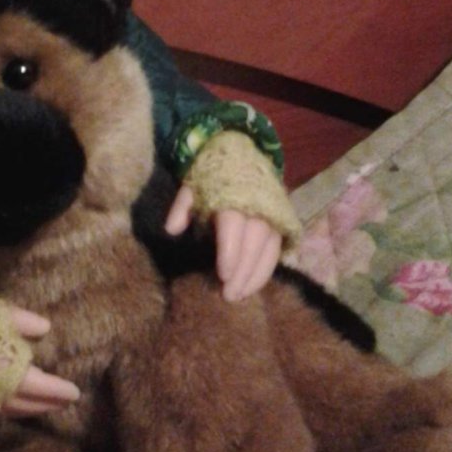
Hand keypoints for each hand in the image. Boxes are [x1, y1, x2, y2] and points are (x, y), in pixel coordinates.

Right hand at [0, 306, 80, 416]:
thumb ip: (20, 320)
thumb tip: (45, 328)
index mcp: (3, 370)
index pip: (37, 385)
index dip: (56, 390)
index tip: (75, 393)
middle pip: (24, 402)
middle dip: (46, 403)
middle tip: (66, 403)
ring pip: (9, 409)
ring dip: (30, 409)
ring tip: (46, 406)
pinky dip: (10, 409)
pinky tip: (15, 404)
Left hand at [165, 185, 281, 301]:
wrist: (242, 155)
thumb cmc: (212, 177)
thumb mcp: (192, 186)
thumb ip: (182, 206)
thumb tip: (171, 230)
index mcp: (233, 196)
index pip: (233, 226)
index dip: (230, 252)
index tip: (223, 275)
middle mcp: (257, 207)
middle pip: (253, 243)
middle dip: (243, 272)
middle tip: (229, 295)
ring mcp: (272, 216)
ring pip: (268, 250)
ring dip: (255, 276)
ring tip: (240, 296)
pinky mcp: (280, 224)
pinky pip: (277, 251)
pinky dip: (265, 271)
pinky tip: (252, 286)